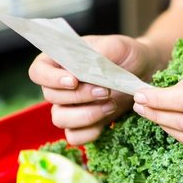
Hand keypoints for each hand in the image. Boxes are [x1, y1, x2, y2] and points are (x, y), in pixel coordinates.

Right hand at [28, 34, 156, 144]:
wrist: (144, 72)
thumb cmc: (126, 55)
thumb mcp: (117, 46)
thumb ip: (101, 53)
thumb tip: (87, 66)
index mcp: (59, 61)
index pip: (38, 72)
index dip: (50, 79)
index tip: (74, 81)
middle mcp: (59, 86)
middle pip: (51, 97)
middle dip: (79, 96)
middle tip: (105, 91)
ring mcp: (69, 107)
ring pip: (60, 119)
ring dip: (85, 115)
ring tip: (111, 104)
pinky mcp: (82, 125)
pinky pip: (74, 137)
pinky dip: (90, 132)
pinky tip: (108, 119)